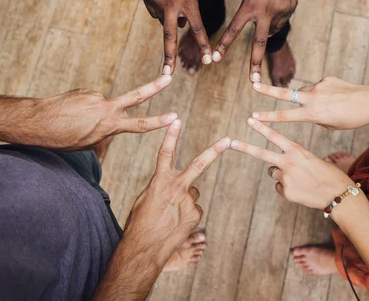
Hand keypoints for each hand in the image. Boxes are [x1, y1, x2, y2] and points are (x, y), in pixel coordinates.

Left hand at [30, 75, 175, 148]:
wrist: (38, 121)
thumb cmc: (61, 139)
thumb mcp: (86, 145)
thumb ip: (101, 136)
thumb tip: (105, 130)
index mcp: (109, 125)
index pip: (140, 124)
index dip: (159, 121)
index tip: (174, 116)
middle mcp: (106, 107)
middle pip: (136, 95)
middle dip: (155, 86)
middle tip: (168, 76)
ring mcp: (96, 96)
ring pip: (101, 108)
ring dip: (92, 116)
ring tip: (73, 124)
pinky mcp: (85, 91)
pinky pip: (90, 102)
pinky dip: (83, 110)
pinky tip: (70, 115)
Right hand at [93, 119, 229, 299]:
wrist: (144, 248)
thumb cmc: (140, 223)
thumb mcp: (145, 198)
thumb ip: (161, 186)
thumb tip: (172, 184)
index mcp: (160, 179)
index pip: (166, 153)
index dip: (171, 135)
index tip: (177, 120)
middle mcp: (177, 186)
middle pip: (200, 163)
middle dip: (215, 151)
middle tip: (228, 140)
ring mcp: (189, 201)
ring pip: (193, 193)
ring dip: (185, 200)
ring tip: (170, 215)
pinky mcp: (195, 214)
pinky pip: (195, 209)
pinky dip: (187, 215)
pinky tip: (176, 224)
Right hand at [139, 0, 210, 73]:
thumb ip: (188, 6)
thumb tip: (180, 24)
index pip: (198, 27)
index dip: (204, 45)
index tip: (209, 61)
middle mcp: (170, 3)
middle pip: (170, 36)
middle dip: (169, 56)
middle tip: (168, 74)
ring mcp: (154, 1)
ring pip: (162, 18)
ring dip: (167, 14)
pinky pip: (153, 9)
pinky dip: (158, 6)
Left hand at [211, 0, 307, 81]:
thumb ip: (251, 4)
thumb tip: (258, 21)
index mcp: (251, 4)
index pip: (234, 29)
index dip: (224, 45)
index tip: (215, 58)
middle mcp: (267, 11)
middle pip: (258, 43)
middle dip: (255, 63)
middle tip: (253, 81)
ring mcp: (282, 11)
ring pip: (272, 30)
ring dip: (267, 29)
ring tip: (268, 10)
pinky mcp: (292, 8)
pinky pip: (281, 19)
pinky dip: (277, 17)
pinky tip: (277, 3)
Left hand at [230, 118, 351, 208]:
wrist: (337, 194)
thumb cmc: (327, 174)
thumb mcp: (310, 159)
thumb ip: (291, 159)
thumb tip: (274, 169)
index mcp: (296, 150)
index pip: (275, 136)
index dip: (261, 128)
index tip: (250, 120)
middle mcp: (288, 162)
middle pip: (261, 154)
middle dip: (244, 147)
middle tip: (231, 142)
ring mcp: (285, 178)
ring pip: (274, 173)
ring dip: (282, 175)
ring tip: (300, 179)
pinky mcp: (285, 192)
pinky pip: (280, 187)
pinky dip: (288, 188)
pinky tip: (301, 189)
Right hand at [250, 77, 368, 129]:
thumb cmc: (351, 118)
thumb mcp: (330, 125)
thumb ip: (314, 116)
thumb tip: (305, 107)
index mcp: (312, 114)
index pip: (285, 116)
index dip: (268, 117)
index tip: (253, 117)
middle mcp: (312, 98)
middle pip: (284, 94)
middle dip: (267, 90)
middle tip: (253, 84)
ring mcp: (318, 86)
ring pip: (303, 92)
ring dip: (306, 98)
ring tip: (325, 105)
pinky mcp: (325, 79)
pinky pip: (317, 87)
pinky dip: (321, 93)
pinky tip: (335, 97)